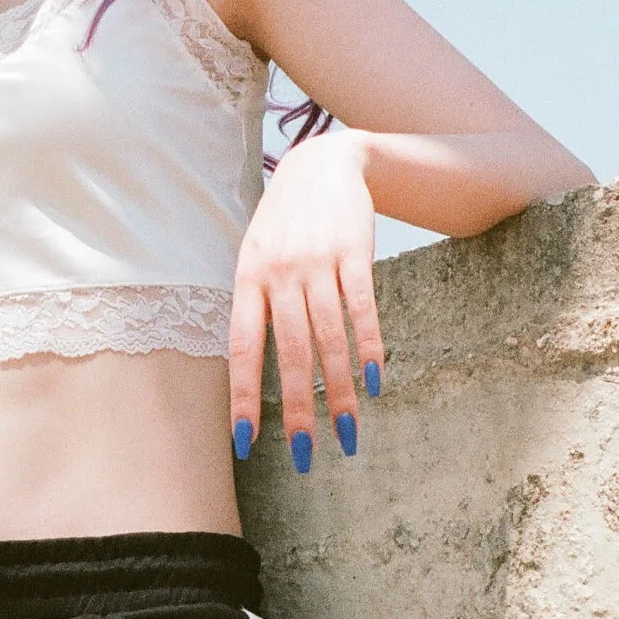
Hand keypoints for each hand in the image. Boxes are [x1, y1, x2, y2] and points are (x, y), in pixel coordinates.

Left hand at [228, 127, 384, 468]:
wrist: (323, 162)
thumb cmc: (284, 223)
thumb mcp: (255, 256)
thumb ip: (255, 306)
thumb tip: (251, 371)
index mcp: (247, 279)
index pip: (243, 349)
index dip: (244, 397)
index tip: (248, 443)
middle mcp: (279, 273)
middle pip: (290, 352)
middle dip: (299, 408)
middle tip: (307, 455)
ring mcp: (317, 261)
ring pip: (328, 338)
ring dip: (340, 390)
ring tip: (347, 432)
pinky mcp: (354, 251)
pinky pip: (361, 307)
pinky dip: (368, 345)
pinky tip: (375, 380)